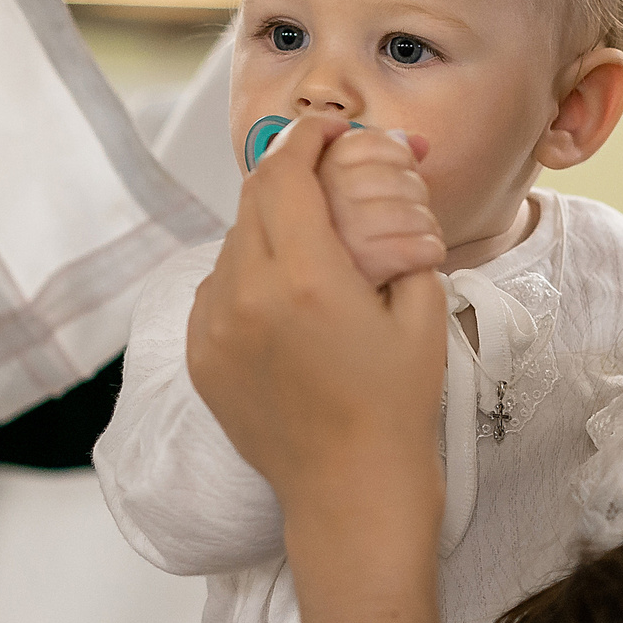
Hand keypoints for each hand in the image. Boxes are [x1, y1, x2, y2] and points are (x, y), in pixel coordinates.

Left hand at [187, 114, 449, 521]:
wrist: (350, 492)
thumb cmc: (396, 407)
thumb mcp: (422, 310)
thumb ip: (397, 238)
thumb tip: (386, 188)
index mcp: (304, 278)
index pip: (285, 174)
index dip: (306, 138)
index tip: (328, 130)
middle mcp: (246, 296)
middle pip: (253, 199)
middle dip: (288, 171)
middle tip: (324, 169)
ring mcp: (214, 328)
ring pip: (232, 243)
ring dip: (267, 224)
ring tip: (309, 240)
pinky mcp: (200, 356)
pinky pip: (216, 289)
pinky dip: (246, 272)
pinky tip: (283, 291)